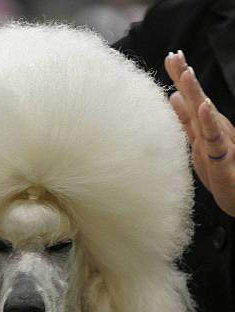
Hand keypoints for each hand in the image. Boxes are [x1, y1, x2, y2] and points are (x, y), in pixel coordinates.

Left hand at [165, 50, 234, 216]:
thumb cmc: (220, 173)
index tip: (170, 57)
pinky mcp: (223, 159)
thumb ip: (186, 121)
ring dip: (196, 93)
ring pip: (206, 115)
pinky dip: (209, 122)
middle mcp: (213, 131)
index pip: (190, 100)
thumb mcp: (198, 144)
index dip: (180, 79)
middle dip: (185, 77)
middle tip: (174, 55)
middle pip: (196, 100)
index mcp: (205, 128)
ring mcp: (219, 143)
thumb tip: (172, 97)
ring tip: (186, 72)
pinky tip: (203, 107)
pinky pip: (215, 139)